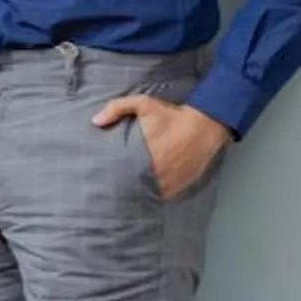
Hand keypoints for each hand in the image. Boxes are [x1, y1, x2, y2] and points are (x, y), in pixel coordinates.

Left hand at [91, 93, 230, 200]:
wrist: (205, 126)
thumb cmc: (172, 116)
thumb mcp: (144, 104)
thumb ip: (117, 108)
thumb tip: (95, 121)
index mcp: (142, 155)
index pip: (118, 173)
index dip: (111, 175)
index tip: (104, 175)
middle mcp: (154, 173)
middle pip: (130, 186)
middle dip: (122, 184)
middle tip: (114, 182)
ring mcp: (167, 183)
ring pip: (146, 194)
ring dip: (138, 190)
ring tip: (129, 188)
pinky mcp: (178, 188)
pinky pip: (161, 196)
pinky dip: (155, 193)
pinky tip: (149, 187)